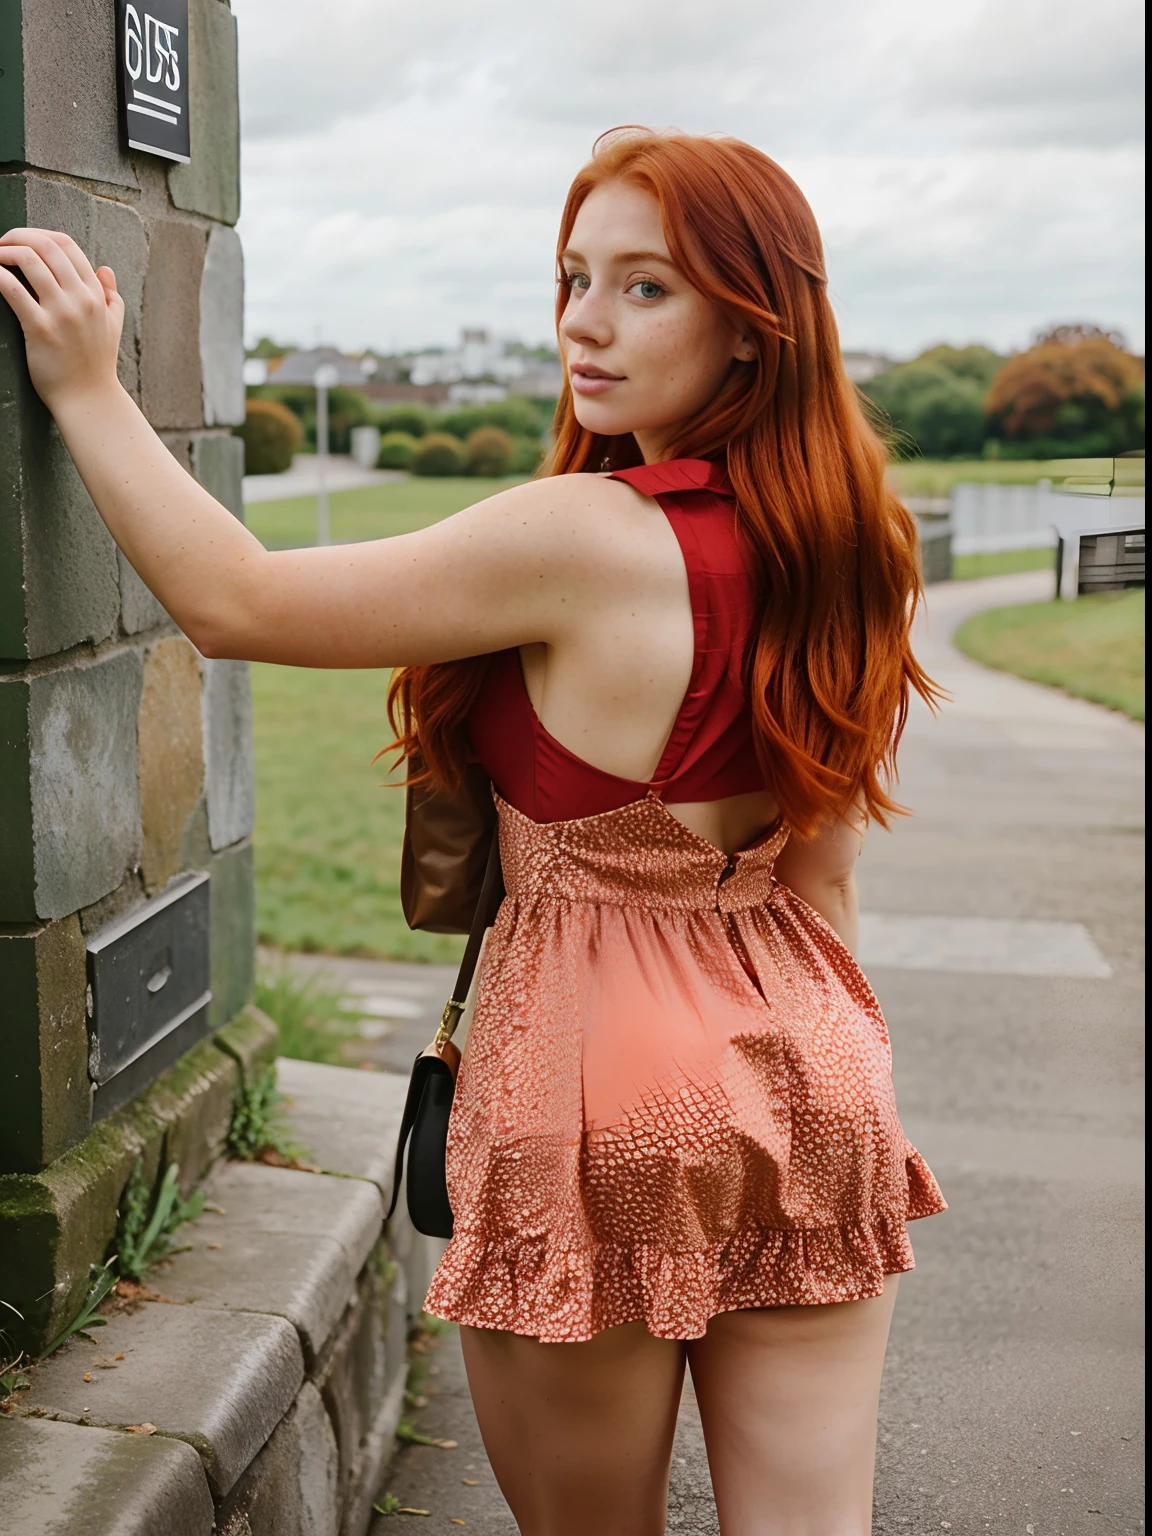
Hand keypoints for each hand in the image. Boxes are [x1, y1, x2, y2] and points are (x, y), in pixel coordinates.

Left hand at [0, 227, 123, 409]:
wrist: (89, 399)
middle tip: (1, 244)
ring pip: (29, 261)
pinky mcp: (40, 329)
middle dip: (18, 236)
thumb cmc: (96, 364)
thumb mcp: (113, 326)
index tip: (23, 241)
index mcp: (96, 294)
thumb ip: (111, 295)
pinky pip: (13, 290)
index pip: (67, 245)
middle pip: (46, 246)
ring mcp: (62, 314)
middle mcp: (81, 299)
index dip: (40, 235)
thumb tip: (104, 269)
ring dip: (4, 251)